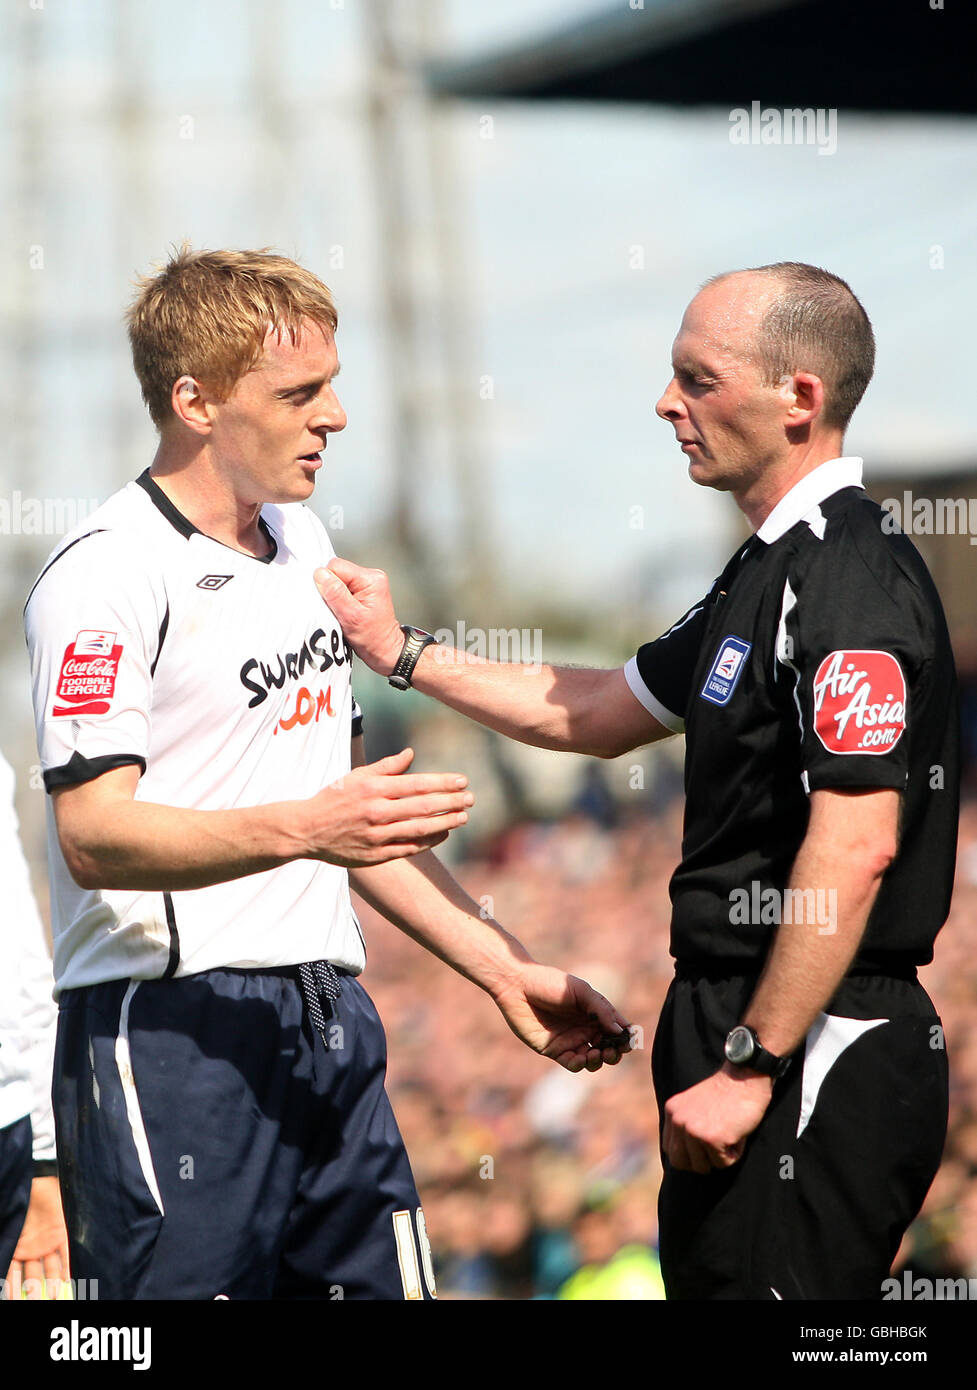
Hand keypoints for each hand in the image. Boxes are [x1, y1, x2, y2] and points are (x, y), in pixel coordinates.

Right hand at [6, 1176, 68, 1299]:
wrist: (31, 1179)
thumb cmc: (16, 1200)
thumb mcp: (5, 1222)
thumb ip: (3, 1237)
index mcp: (14, 1247)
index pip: (12, 1274)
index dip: (12, 1288)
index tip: (13, 1301)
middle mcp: (30, 1248)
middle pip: (31, 1276)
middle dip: (33, 1292)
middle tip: (36, 1303)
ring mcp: (46, 1241)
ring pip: (49, 1269)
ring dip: (51, 1284)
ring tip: (51, 1298)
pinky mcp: (61, 1232)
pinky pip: (65, 1253)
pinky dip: (67, 1267)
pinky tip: (67, 1281)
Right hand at [304, 747, 473, 866]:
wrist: (307, 830)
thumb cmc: (334, 798)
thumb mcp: (356, 776)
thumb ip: (386, 767)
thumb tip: (411, 754)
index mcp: (373, 788)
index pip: (416, 784)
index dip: (442, 783)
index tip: (462, 781)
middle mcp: (376, 812)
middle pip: (422, 807)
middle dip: (451, 802)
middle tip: (471, 798)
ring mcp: (376, 836)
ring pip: (419, 829)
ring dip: (445, 822)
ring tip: (463, 816)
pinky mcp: (375, 855)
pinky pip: (409, 847)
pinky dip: (429, 841)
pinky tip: (444, 833)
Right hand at [314, 559, 404, 675]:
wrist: (385, 650)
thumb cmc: (372, 637)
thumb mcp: (351, 617)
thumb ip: (335, 594)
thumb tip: (320, 574)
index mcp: (371, 579)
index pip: (335, 566)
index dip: (326, 583)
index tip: (332, 603)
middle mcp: (371, 576)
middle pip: (336, 571)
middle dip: (330, 590)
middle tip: (338, 610)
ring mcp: (367, 582)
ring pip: (337, 579)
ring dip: (334, 596)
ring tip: (343, 612)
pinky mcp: (362, 589)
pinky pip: (341, 587)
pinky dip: (338, 599)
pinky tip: (344, 610)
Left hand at [490, 963, 632, 1072]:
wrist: (518, 987)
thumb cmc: (550, 983)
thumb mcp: (580, 990)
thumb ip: (600, 1009)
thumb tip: (619, 1030)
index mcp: (595, 1013)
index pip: (617, 1030)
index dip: (626, 1038)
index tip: (629, 1040)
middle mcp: (586, 1028)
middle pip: (608, 1048)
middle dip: (614, 1053)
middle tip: (611, 1050)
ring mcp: (571, 1041)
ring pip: (593, 1060)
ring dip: (598, 1061)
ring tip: (595, 1053)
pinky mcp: (555, 1050)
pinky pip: (573, 1064)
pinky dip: (580, 1065)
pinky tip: (580, 1057)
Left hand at [662, 1065, 772, 1173]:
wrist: (745, 1077)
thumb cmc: (727, 1093)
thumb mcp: (695, 1105)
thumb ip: (686, 1124)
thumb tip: (687, 1154)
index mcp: (673, 1112)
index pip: (670, 1149)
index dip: (689, 1154)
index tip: (704, 1148)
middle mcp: (679, 1121)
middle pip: (680, 1163)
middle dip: (700, 1162)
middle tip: (717, 1150)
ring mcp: (694, 1131)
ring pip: (702, 1166)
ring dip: (719, 1157)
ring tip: (729, 1134)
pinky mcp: (712, 1139)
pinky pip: (723, 1163)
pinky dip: (735, 1153)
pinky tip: (738, 1134)